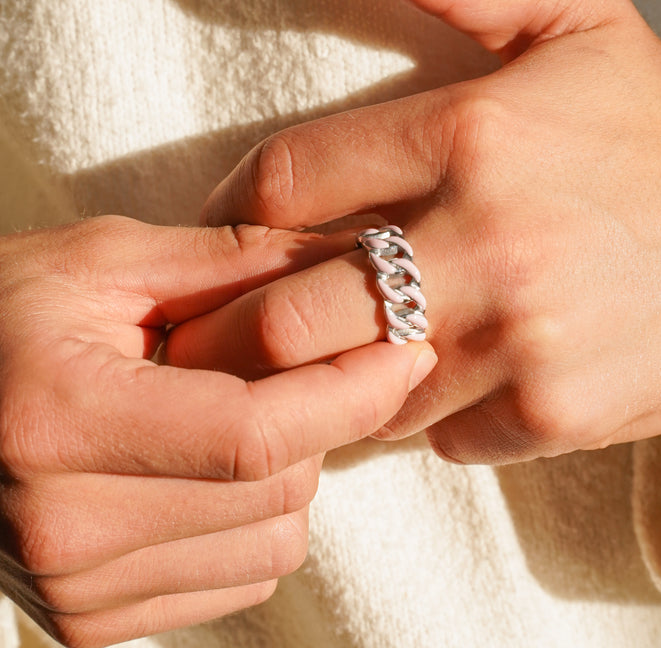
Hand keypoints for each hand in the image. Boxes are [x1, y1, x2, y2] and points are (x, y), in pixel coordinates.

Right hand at [0, 216, 434, 646]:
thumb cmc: (2, 313)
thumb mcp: (104, 260)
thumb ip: (232, 259)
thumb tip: (350, 258)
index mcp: (60, 420)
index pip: (256, 434)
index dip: (352, 391)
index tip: (409, 349)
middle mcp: (65, 529)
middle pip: (279, 486)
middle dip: (322, 415)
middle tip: (296, 359)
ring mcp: (78, 589)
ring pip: (276, 537)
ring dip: (291, 467)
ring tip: (230, 407)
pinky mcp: (94, 620)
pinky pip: (244, 574)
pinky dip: (258, 514)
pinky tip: (208, 464)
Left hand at [172, 0, 660, 464]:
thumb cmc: (655, 129)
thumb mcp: (577, 21)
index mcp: (473, 131)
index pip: (287, 180)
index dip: (236, 212)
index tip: (239, 228)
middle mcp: (487, 239)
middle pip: (292, 316)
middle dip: (256, 327)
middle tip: (260, 321)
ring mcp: (521, 337)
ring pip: (362, 390)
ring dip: (350, 373)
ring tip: (371, 344)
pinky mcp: (554, 411)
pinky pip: (442, 436)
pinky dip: (434, 417)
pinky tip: (461, 377)